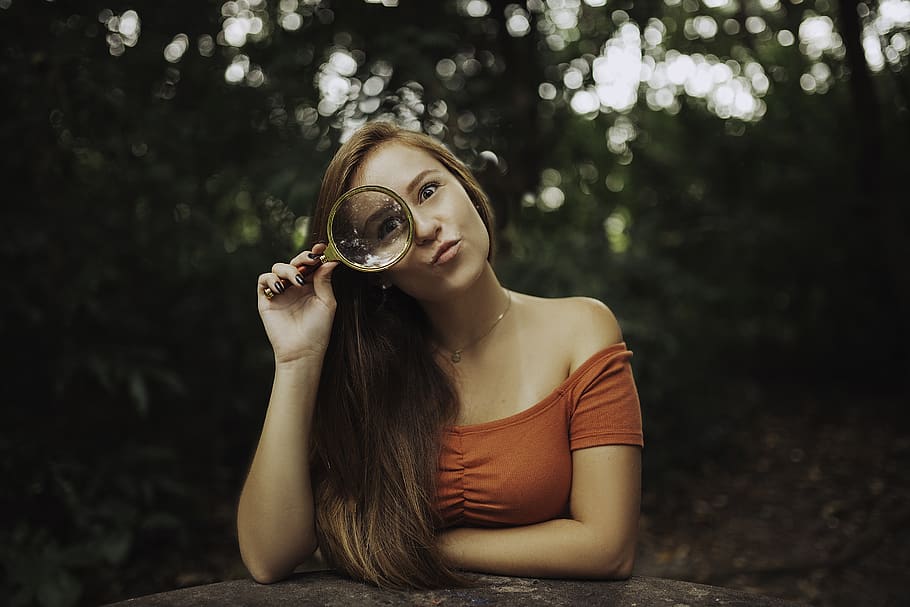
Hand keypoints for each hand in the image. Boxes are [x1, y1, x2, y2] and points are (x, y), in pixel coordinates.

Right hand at [257, 243, 339, 363]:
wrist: (302, 351)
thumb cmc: (318, 330)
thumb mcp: (327, 303)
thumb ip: (325, 281)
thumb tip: (330, 261)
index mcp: (311, 286)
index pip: (310, 264)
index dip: (314, 254)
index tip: (321, 248)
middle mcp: (295, 287)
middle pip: (294, 262)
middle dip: (302, 258)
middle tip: (310, 260)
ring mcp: (280, 292)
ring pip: (278, 268)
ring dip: (289, 270)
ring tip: (299, 281)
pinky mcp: (267, 300)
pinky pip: (263, 280)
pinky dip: (271, 279)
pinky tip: (281, 288)